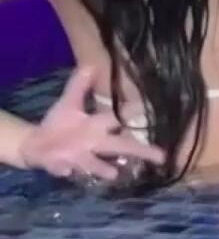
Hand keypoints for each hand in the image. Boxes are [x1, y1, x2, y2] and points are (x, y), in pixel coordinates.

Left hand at [19, 66, 163, 181]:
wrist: (36, 144)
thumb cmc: (59, 123)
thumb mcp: (69, 102)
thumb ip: (79, 85)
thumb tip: (90, 65)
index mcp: (98, 125)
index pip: (120, 118)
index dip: (134, 114)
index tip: (154, 112)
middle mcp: (95, 142)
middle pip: (121, 146)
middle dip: (140, 150)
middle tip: (162, 157)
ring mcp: (80, 157)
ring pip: (96, 163)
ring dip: (102, 167)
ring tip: (114, 173)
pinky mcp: (62, 166)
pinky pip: (65, 168)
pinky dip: (65, 168)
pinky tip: (67, 169)